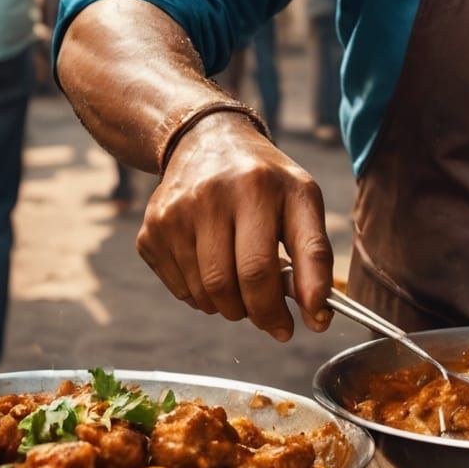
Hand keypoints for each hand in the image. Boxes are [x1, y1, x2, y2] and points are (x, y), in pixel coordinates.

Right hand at [136, 114, 332, 342]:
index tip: (299, 326)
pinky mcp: (151, 232)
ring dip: (232, 306)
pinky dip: (205, 297)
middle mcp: (210, 196)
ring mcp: (174, 214)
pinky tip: (217, 268)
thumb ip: (314, 254)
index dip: (281, 306)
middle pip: (232, 286)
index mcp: (256, 186)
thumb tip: (317, 316)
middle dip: (259, 313)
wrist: (206, 141)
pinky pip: (181, 292)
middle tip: (274, 317)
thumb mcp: (301, 199)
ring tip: (245, 283)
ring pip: (205, 295)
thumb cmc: (265, 180)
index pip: (263, 267)